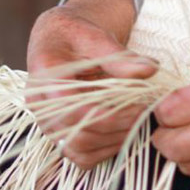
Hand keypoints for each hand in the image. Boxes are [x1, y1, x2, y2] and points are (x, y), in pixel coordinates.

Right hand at [26, 0, 155, 168]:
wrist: (60, 39)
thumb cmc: (76, 34)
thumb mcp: (97, 36)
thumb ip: (120, 56)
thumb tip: (148, 70)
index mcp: (45, 75)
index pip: (70, 107)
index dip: (107, 113)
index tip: (138, 107)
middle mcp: (40, 104)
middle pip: (75, 133)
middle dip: (115, 127)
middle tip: (144, 113)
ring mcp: (48, 122)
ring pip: (77, 149)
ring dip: (111, 141)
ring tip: (137, 122)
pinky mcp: (59, 133)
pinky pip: (79, 156)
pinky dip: (104, 150)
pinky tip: (123, 131)